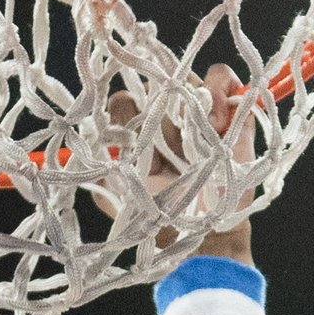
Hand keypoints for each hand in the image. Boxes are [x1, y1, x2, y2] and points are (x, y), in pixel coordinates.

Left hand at [120, 63, 257, 264]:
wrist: (206, 239)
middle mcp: (164, 117)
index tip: (139, 146)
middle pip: (154, 82)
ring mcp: (196, 112)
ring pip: (185, 76)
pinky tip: (220, 119)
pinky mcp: (229, 112)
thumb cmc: (163, 221)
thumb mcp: (122, 199)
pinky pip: (221, 76)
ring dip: (190, 96)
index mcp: (138, 133)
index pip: (122, 101)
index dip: (127, 114)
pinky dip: (221, 87)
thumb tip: (84, 150)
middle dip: (160, 107)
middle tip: (172, 141)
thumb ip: (103, 174)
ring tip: (204, 127)